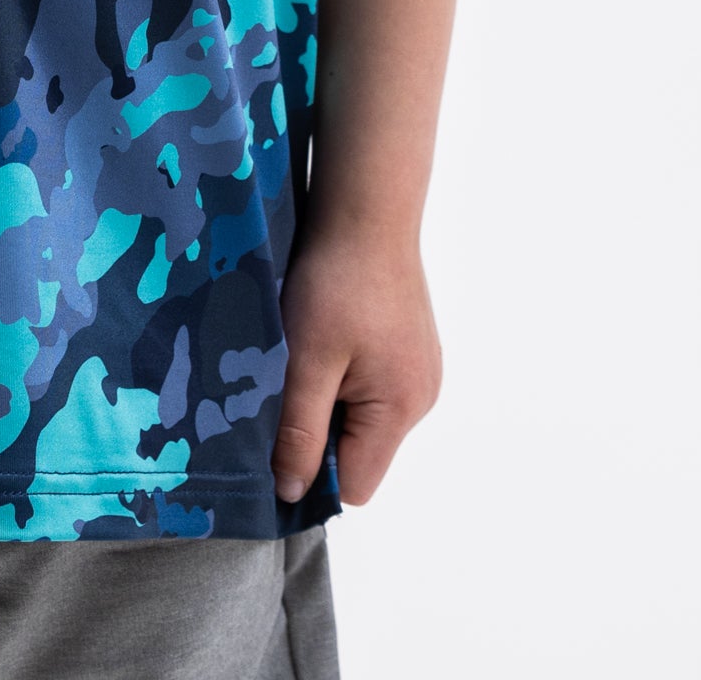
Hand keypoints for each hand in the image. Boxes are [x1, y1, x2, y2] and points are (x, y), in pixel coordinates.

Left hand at [270, 222, 442, 506]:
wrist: (366, 209)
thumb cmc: (337, 280)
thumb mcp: (307, 359)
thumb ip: (300, 431)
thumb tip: (291, 492)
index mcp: (401, 409)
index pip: (354, 484)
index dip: (311, 470)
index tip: (279, 432)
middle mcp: (421, 397)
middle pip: (358, 451)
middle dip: (317, 426)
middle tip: (290, 377)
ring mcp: (419, 370)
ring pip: (361, 415)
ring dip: (328, 394)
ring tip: (309, 346)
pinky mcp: (410, 346)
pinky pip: (371, 383)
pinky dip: (343, 368)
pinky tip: (328, 330)